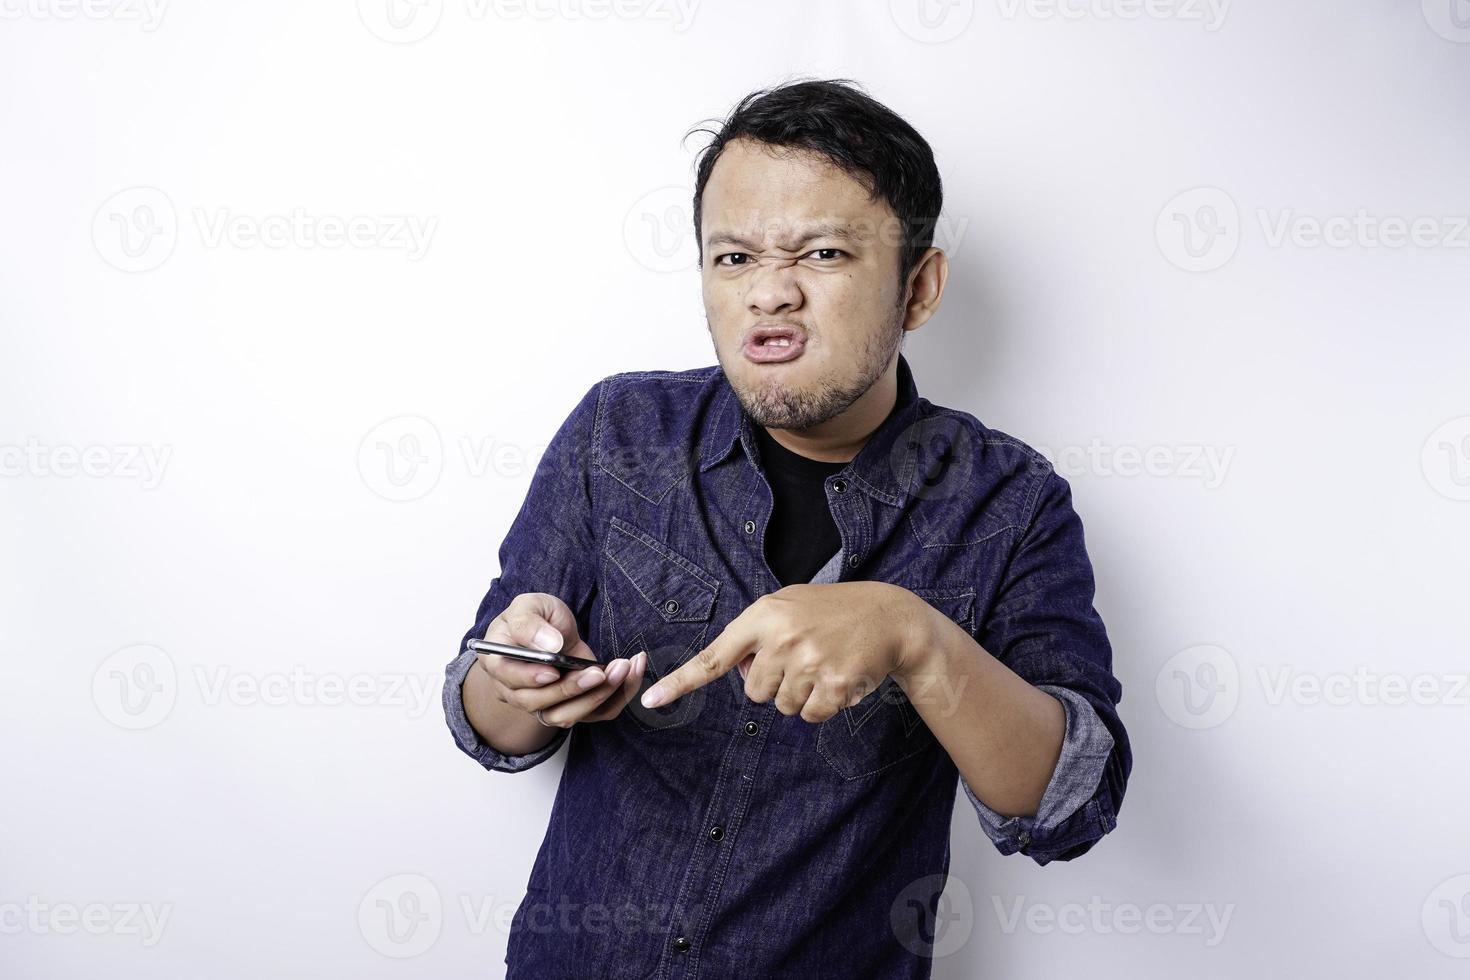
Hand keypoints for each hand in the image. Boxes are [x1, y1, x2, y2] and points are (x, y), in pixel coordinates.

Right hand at [474, 592, 647, 726]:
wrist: (552, 629)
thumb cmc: (535, 616)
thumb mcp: (528, 606)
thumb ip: (531, 624)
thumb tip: (549, 646)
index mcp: (500, 664)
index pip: (509, 680)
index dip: (531, 678)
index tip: (554, 671)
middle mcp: (518, 692)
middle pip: (540, 705)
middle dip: (573, 689)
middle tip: (599, 671)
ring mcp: (545, 704)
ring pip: (568, 715)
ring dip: (597, 696)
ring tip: (621, 669)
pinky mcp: (574, 706)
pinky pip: (595, 713)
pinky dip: (617, 697)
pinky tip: (631, 673)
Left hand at [640, 582, 923, 722]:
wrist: (890, 617)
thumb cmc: (832, 611)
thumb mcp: (788, 605)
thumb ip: (757, 633)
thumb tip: (740, 673)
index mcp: (763, 616)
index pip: (715, 656)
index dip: (682, 681)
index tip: (651, 698)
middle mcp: (781, 639)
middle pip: (754, 693)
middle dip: (775, 683)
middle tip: (803, 658)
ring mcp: (808, 662)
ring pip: (783, 706)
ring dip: (801, 694)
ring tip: (824, 664)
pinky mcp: (834, 685)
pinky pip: (810, 716)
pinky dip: (822, 706)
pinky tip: (838, 679)